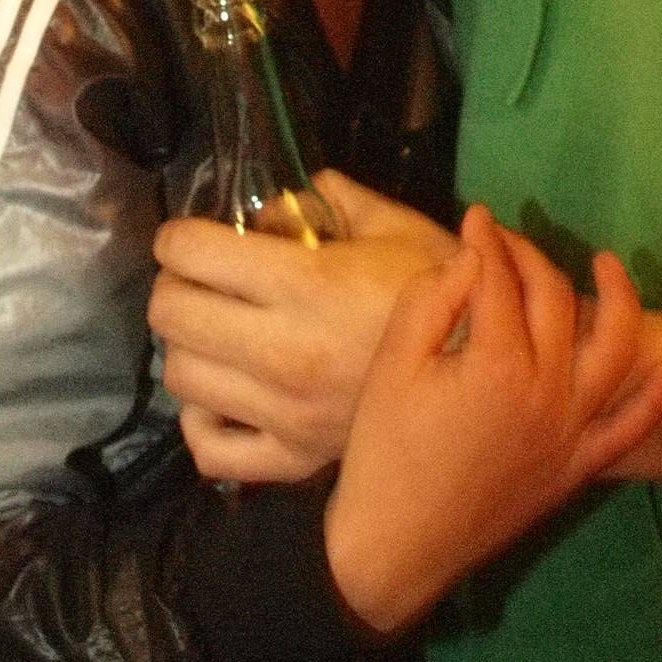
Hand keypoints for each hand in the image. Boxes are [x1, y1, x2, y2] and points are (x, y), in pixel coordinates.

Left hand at [151, 172, 456, 482]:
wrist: (489, 380)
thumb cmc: (444, 293)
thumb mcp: (398, 228)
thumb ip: (333, 201)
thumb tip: (278, 203)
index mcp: (307, 284)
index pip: (192, 254)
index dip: (179, 238)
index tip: (190, 238)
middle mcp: (284, 351)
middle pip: (171, 316)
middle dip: (175, 286)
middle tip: (199, 282)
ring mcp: (284, 413)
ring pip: (182, 379)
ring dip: (188, 348)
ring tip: (216, 334)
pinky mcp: (292, 459)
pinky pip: (211, 449)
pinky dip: (203, 421)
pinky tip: (225, 396)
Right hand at [323, 207, 661, 634]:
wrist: (394, 549)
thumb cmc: (383, 454)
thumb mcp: (392, 366)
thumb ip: (431, 299)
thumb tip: (471, 254)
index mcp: (497, 363)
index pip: (499, 279)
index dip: (485, 241)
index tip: (473, 218)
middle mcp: (548, 391)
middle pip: (553, 300)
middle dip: (528, 258)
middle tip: (502, 240)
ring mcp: (571, 431)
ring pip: (613, 350)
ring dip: (619, 300)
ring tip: (608, 262)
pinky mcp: (578, 467)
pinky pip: (631, 428)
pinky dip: (658, 398)